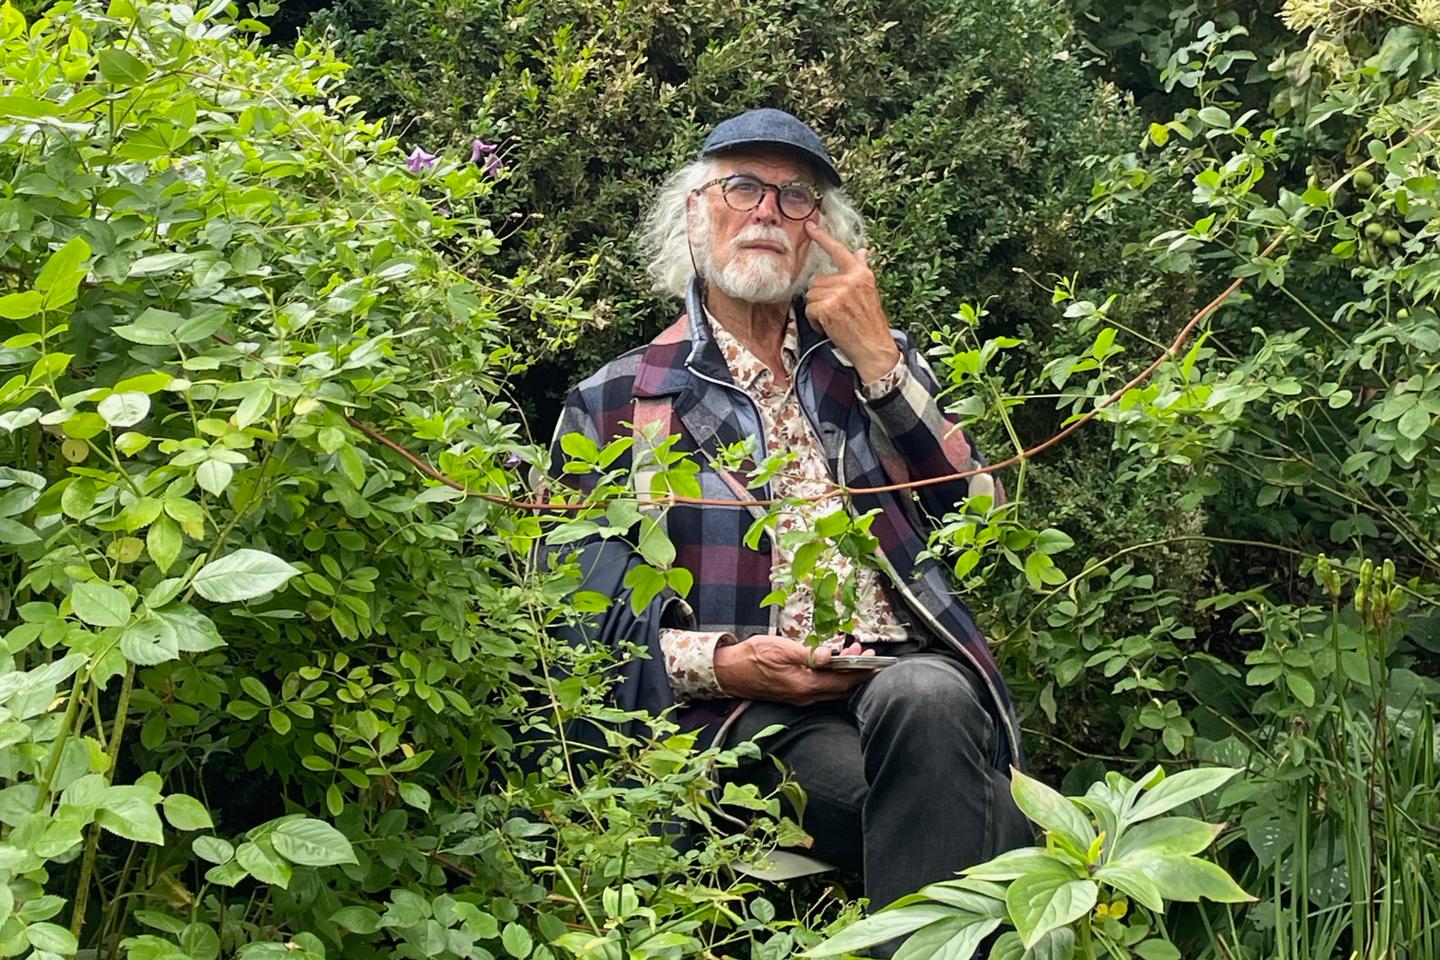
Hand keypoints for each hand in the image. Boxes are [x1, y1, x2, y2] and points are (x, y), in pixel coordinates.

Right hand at [714, 636, 876, 704]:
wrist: (728, 671)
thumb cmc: (752, 656)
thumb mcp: (781, 648)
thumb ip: (808, 654)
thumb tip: (831, 656)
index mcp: (805, 685)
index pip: (843, 682)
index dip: (862, 673)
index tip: (877, 663)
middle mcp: (805, 697)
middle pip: (841, 688)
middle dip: (857, 673)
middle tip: (867, 654)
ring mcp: (800, 698)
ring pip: (832, 689)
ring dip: (845, 674)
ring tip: (853, 655)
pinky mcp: (794, 695)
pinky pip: (821, 689)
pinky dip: (832, 677)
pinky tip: (833, 664)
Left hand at [803, 221, 901, 383]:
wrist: (874, 347)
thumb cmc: (870, 322)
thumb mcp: (869, 292)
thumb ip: (862, 270)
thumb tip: (862, 251)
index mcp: (861, 274)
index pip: (839, 251)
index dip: (822, 237)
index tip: (809, 225)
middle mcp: (851, 281)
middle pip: (817, 281)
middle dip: (821, 297)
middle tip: (836, 312)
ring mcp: (839, 294)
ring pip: (812, 295)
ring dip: (817, 309)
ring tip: (834, 319)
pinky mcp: (828, 308)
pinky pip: (810, 309)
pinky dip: (815, 321)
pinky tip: (828, 326)